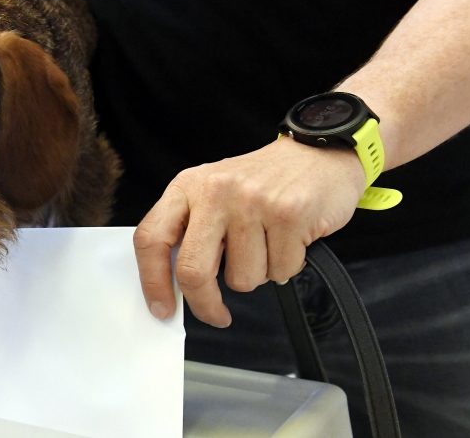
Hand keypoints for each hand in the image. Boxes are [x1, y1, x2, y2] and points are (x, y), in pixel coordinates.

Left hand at [133, 136, 365, 326]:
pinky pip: (279, 272)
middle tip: (216, 315)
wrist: (318, 154)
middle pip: (193, 270)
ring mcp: (253, 202)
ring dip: (257, 275)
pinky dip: (285, 267)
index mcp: (188, 186)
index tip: (161, 308)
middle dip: (204, 304)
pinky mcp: (290, 214)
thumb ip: (190, 232)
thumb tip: (176, 288)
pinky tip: (289, 241)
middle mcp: (215, 191)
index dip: (152, 281)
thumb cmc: (261, 182)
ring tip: (267, 244)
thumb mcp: (212, 193)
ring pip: (242, 279)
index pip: (152, 238)